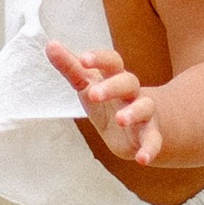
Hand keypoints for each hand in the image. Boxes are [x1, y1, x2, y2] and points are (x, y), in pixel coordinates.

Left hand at [45, 34, 162, 165]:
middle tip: (93, 93)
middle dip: (112, 86)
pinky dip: (150, 149)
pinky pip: (153, 140)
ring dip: (134, 112)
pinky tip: (142, 159)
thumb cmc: (108, 101)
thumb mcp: (88, 85)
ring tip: (121, 120)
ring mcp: (143, 113)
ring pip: (144, 107)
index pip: (112, 61)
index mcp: (115, 77)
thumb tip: (50, 45)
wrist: (138, 127)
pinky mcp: (149, 135)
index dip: (99, 59)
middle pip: (128, 81)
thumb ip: (70, 67)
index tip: (83, 59)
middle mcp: (132, 92)